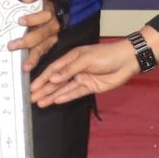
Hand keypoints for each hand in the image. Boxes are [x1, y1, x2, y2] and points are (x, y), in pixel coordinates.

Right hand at [31, 36, 152, 105]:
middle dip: (44, 89)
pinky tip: (55, 101)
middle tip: (32, 98)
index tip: (32, 86)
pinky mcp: (90, 87)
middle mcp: (75, 69)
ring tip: (40, 102)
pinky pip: (75, 93)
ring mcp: (82, 78)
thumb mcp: (85, 59)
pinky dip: (65, 97)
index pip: (53, 69)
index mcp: (71, 57)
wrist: (126, 61)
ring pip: (64, 89)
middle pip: (56, 81)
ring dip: (52, 95)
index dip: (42, 78)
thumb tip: (53, 78)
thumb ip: (69, 70)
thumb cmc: (106, 55)